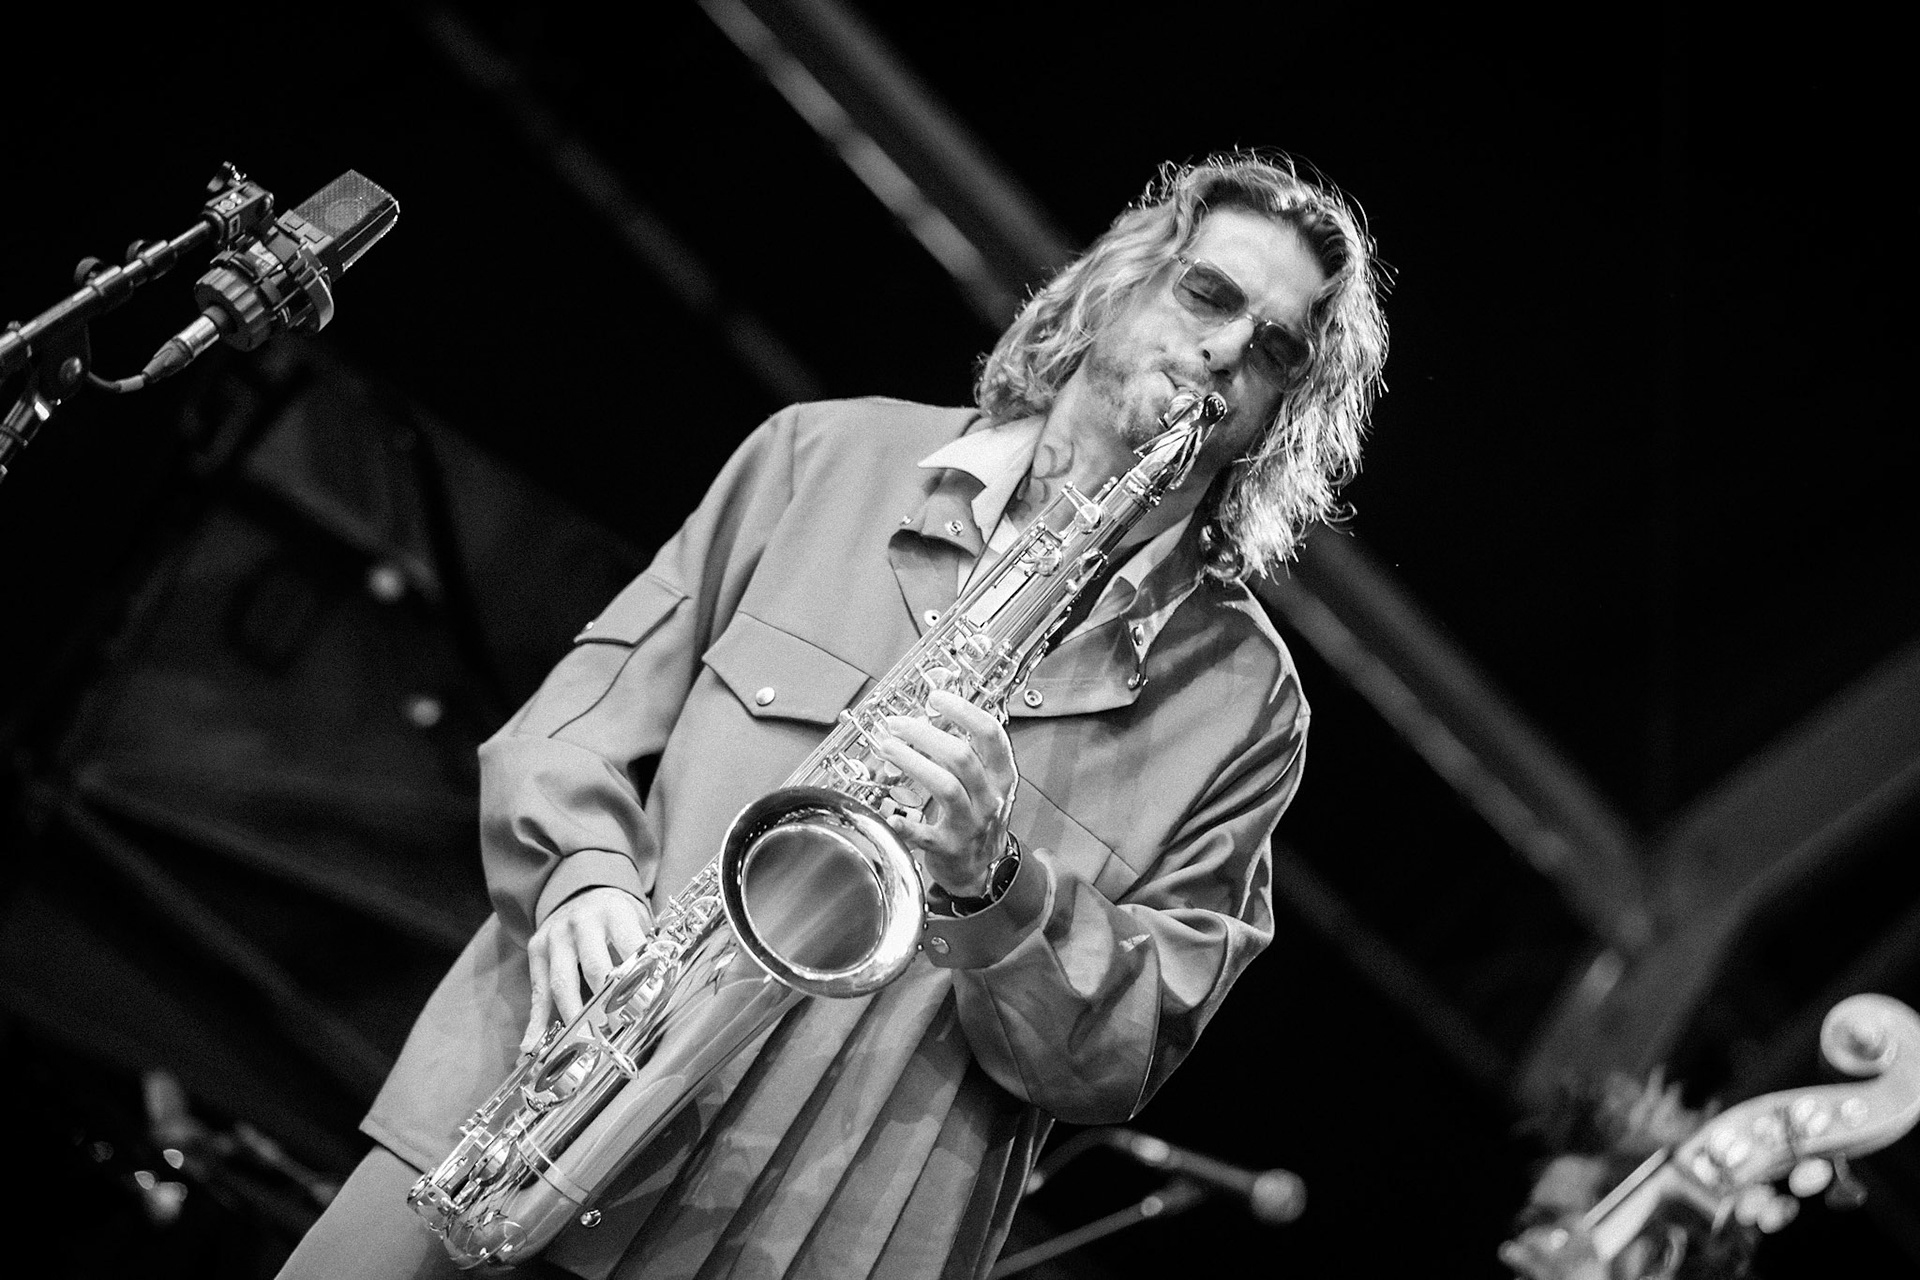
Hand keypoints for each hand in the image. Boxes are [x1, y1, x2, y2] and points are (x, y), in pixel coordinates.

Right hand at [521, 886, 649, 1052]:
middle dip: (607, 1003)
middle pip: (594, 968)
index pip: (629, 948)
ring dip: (574, 1016)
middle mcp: (583, 922)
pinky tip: (532, 1044)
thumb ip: (644, 951)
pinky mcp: (537, 949)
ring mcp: (556, 936)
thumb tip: (656, 991)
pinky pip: (537, 990)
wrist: (581, 890)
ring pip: (562, 983)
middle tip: (617, 1029)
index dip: (637, 979)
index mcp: (615, 914)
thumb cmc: (616, 916)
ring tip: (583, 1043)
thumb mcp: (637, 921)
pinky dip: (536, 1020)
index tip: (645, 1006)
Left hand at [877, 689, 1016, 895]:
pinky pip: (926, 835)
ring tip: (887, 747)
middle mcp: (990, 798)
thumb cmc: (980, 818)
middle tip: (897, 723)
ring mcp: (971, 825)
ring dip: (912, 762)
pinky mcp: (949, 848)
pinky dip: (907, 825)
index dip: (964, 711)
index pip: (990, 734)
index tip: (937, 698)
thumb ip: (970, 753)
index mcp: (1001, 777)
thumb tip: (932, 716)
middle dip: (925, 734)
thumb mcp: (988, 784)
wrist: (985, 870)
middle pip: (961, 757)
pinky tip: (890, 815)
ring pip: (945, 787)